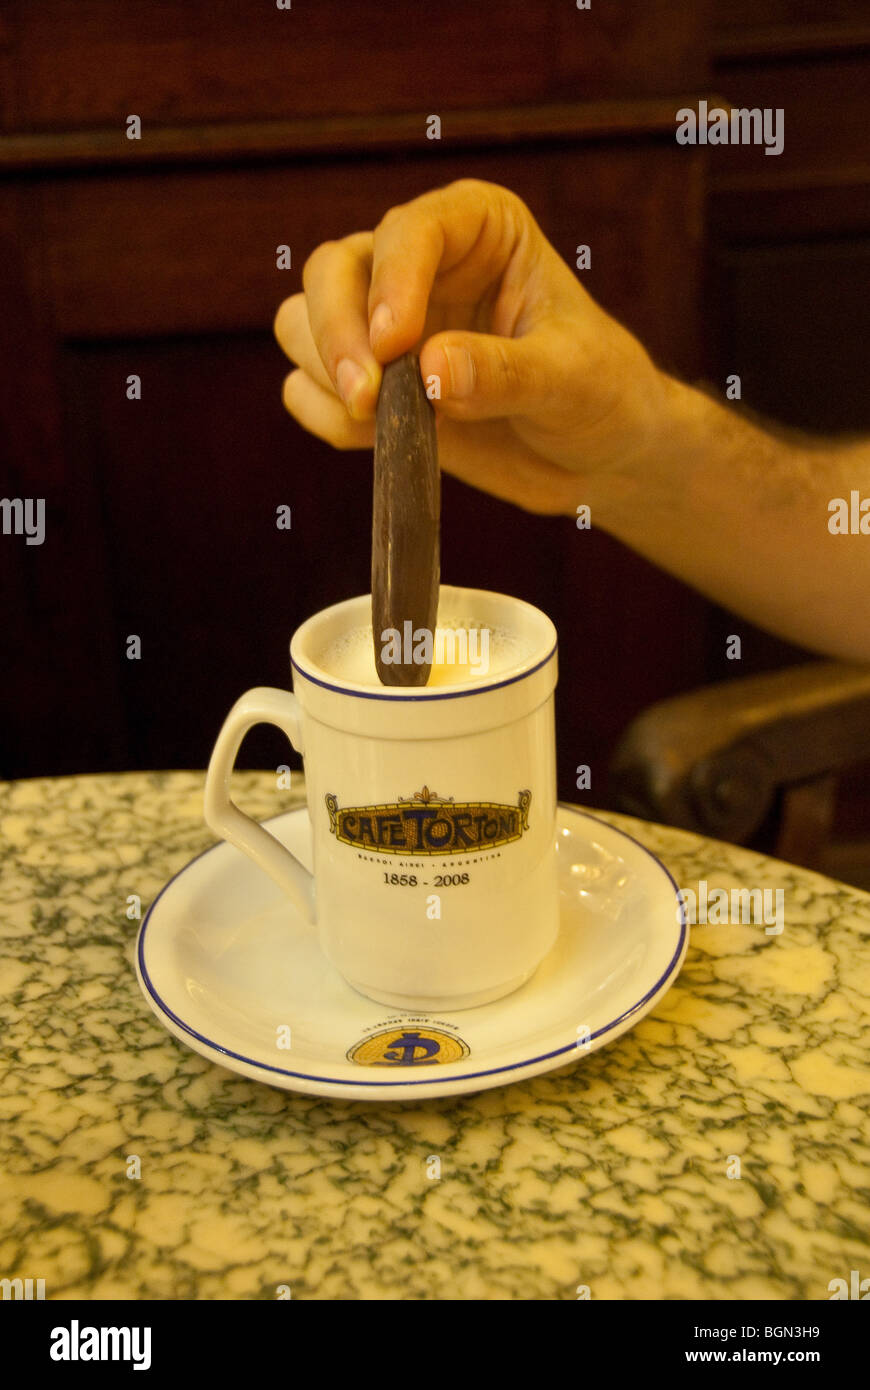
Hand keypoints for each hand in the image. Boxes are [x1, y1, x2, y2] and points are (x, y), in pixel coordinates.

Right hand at [274, 178, 667, 515]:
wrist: (598, 457)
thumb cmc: (602, 395)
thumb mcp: (572, 379)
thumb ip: (506, 373)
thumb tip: (431, 371)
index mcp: (478, 228)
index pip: (408, 231)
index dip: (390, 284)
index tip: (395, 348)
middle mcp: (420, 265)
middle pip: (331, 272)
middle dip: (337, 334)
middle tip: (368, 399)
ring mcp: (386, 326)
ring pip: (302, 324)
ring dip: (327, 375)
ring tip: (385, 421)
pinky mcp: (372, 385)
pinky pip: (306, 390)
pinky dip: (327, 418)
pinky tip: (381, 442)